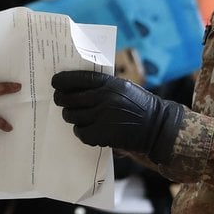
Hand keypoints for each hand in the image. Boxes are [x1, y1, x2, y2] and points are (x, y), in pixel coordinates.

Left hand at [52, 70, 183, 164]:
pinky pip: (81, 132)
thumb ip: (103, 85)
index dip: (63, 80)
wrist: (158, 127)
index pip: (78, 79)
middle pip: (70, 98)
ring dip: (70, 115)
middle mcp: (105, 98)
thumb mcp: (123, 87)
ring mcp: (103, 117)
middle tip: (60, 101)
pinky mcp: (103, 134)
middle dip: (61, 99)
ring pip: (72, 115)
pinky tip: (86, 128)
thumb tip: (76, 85)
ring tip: (74, 115)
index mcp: (109, 84)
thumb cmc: (140, 105)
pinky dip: (81, 131)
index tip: (55, 82)